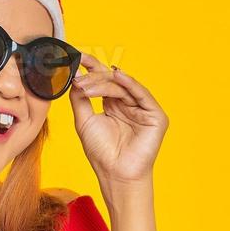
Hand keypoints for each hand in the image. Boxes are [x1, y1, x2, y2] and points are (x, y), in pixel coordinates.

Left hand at [69, 54, 168, 184]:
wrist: (116, 175)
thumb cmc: (102, 152)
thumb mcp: (85, 121)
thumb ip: (80, 99)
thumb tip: (74, 77)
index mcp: (113, 104)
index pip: (102, 80)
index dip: (90, 67)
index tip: (75, 55)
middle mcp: (129, 103)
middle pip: (112, 80)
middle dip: (94, 75)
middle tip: (77, 75)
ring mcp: (143, 108)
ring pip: (123, 86)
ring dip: (103, 82)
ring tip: (85, 84)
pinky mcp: (155, 115)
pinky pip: (142, 94)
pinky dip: (130, 83)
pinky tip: (117, 75)